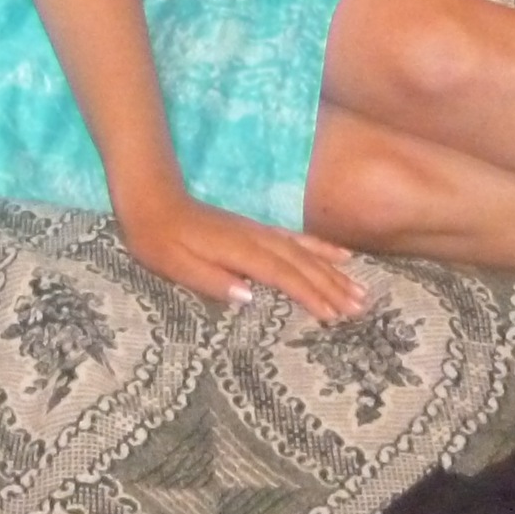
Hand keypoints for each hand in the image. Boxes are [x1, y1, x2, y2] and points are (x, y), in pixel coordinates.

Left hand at [115, 188, 366, 323]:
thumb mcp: (174, 265)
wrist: (152, 199)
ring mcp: (259, 232)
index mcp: (237, 250)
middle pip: (301, 263)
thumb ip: (210, 280)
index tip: (333, 314)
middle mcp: (255, 238)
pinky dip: (322, 248)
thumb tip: (247, 297)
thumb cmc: (158, 239)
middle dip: (332, 286)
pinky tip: (340, 254)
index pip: (280, 275)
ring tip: (362, 289)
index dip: (308, 294)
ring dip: (334, 271)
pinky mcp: (257, 230)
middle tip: (361, 308)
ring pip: (304, 252)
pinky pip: (297, 239)